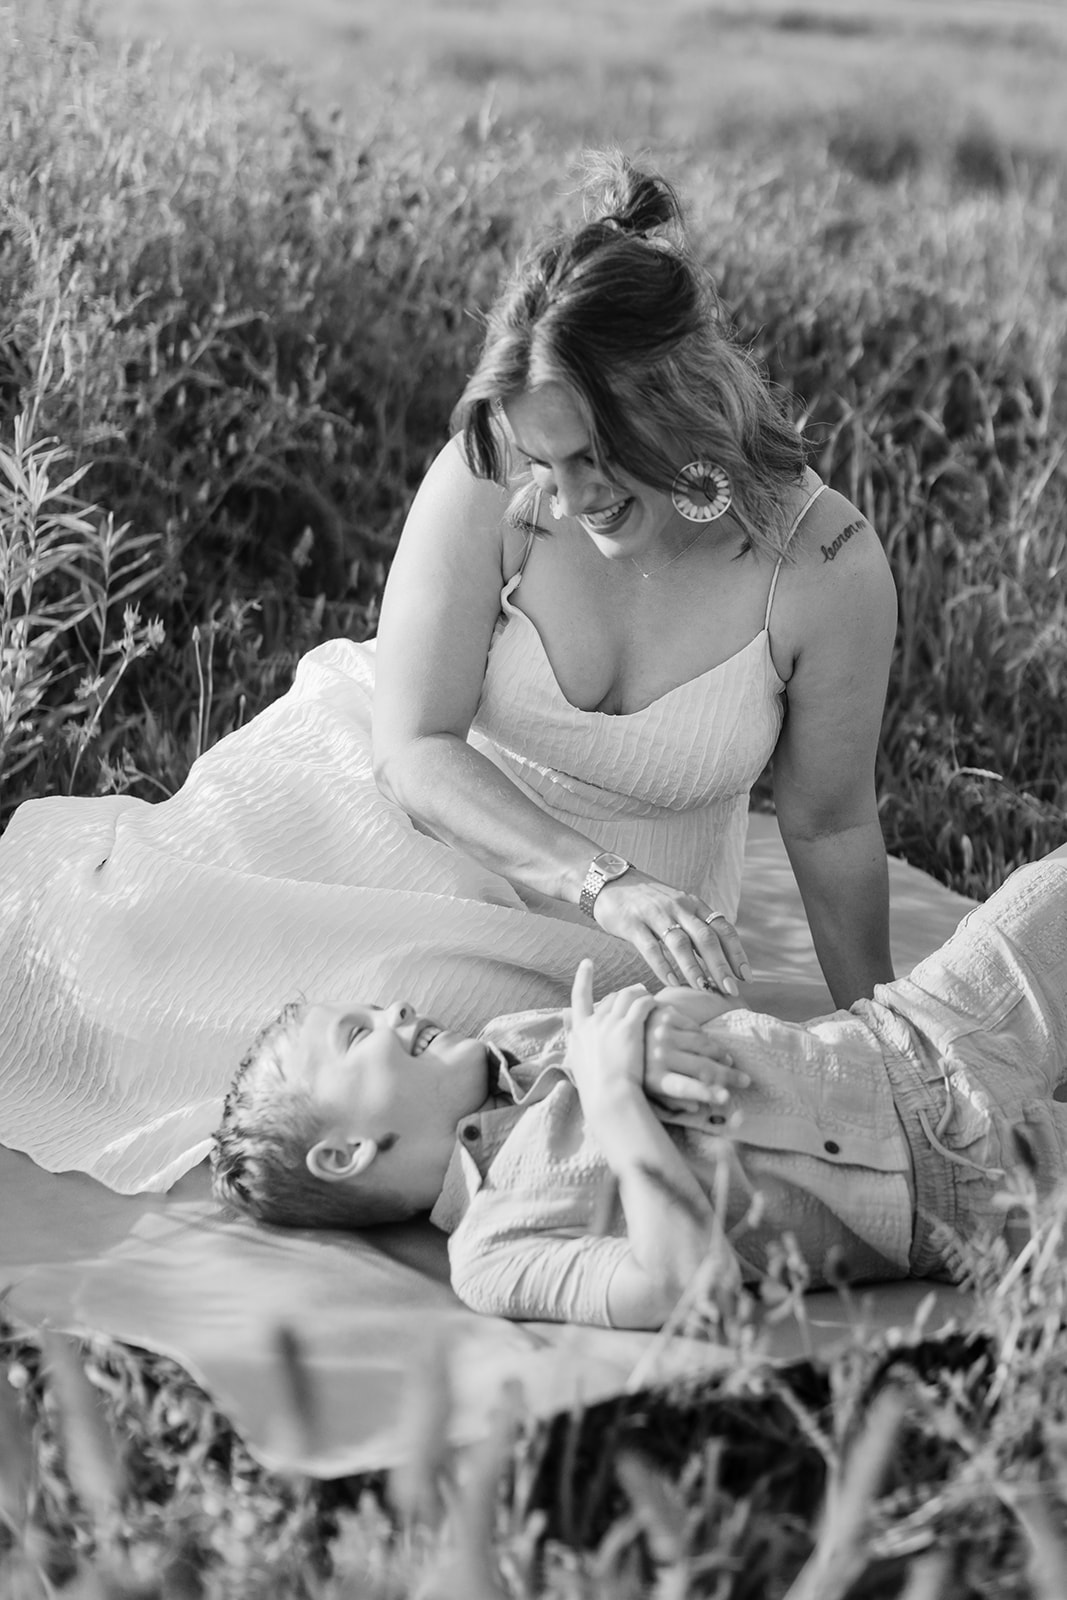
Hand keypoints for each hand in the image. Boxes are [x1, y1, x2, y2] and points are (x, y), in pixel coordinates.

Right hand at [566, 960, 655, 1096]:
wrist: (609, 1098)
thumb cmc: (596, 1090)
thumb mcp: (578, 1062)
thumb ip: (575, 1040)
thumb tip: (568, 1023)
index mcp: (579, 1032)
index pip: (578, 997)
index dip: (583, 978)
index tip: (587, 963)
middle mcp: (593, 1023)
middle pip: (610, 997)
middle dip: (624, 993)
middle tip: (637, 993)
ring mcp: (611, 1023)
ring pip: (628, 996)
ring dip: (640, 994)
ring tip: (649, 997)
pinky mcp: (630, 1027)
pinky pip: (643, 1004)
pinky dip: (650, 1002)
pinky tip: (659, 1006)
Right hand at [591, 870, 752, 993]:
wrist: (610, 882)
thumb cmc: (648, 902)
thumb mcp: (677, 908)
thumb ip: (695, 928)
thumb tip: (719, 960)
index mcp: (693, 904)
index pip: (723, 928)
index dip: (736, 953)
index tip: (746, 976)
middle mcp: (678, 907)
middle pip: (706, 937)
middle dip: (721, 965)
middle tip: (731, 990)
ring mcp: (655, 914)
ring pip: (680, 943)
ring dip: (694, 968)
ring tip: (704, 989)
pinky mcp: (633, 923)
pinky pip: (650, 947)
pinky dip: (663, 966)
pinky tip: (672, 983)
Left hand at [643, 1004, 749, 1111]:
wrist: (621, 1033)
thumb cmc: (640, 1068)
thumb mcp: (651, 1089)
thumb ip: (674, 1099)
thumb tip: (698, 1106)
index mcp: (654, 1078)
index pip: (686, 1088)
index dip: (708, 1094)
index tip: (727, 1098)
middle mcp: (659, 1056)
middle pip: (702, 1068)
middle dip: (728, 1076)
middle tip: (746, 1081)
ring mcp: (662, 1033)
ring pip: (703, 1045)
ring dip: (721, 1054)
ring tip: (729, 1062)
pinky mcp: (666, 1016)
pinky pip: (696, 1029)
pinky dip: (705, 1038)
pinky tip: (711, 1047)